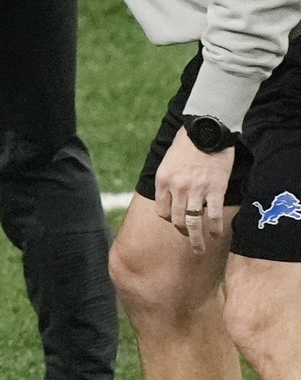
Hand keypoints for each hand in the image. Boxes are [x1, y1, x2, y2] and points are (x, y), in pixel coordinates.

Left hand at [152, 129, 235, 253]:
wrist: (206, 130)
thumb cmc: (186, 144)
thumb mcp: (167, 161)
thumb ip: (168, 180)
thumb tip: (169, 195)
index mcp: (162, 181)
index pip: (162, 211)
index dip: (170, 219)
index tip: (177, 221)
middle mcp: (177, 189)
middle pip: (177, 220)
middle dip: (183, 233)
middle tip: (190, 241)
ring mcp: (196, 191)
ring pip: (193, 223)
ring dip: (197, 240)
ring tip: (200, 249)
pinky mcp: (215, 190)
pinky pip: (214, 216)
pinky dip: (215, 228)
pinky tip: (217, 235)